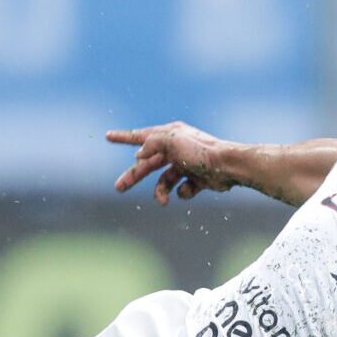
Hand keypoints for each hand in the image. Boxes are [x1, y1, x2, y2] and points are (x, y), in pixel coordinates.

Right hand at [107, 122, 235, 204]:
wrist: (228, 167)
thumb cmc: (200, 151)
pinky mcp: (196, 179)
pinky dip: (183, 192)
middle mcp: (176, 149)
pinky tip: (191, 188)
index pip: (140, 136)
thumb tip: (139, 154)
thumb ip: (151, 144)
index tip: (107, 136)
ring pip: (163, 181)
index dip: (123, 137)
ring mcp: (186, 164)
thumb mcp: (171, 141)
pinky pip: (181, 189)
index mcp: (169, 135)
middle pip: (148, 164)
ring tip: (162, 201)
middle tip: (118, 188)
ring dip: (160, 192)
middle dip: (133, 177)